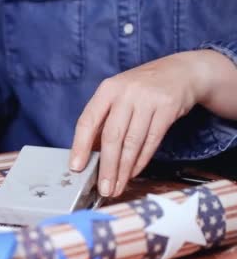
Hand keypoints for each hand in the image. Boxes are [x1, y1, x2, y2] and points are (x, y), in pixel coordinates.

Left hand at [70, 52, 208, 196]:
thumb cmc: (142, 89)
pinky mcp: (168, 108)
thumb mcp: (118, 96)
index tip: (76, 166)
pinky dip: (141, 161)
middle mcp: (126, 93)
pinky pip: (151, 141)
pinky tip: (133, 173)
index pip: (88, 121)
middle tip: (103, 188)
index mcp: (107, 90)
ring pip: (132, 142)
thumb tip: (88, 154)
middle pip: (112, 136)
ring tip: (117, 186)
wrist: (181, 71)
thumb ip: (103, 121)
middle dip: (107, 166)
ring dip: (124, 169)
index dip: (80, 146)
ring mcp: (148, 100)